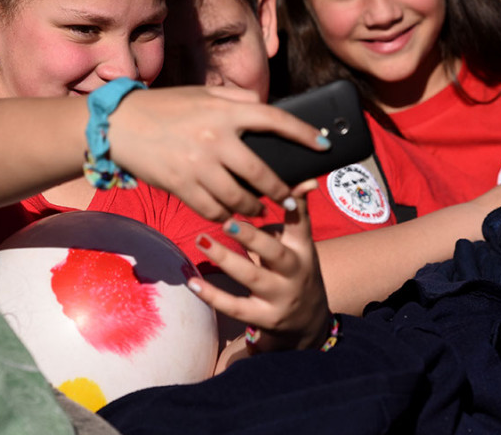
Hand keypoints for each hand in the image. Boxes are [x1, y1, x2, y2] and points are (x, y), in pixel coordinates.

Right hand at [108, 86, 327, 220]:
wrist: (118, 125)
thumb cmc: (163, 107)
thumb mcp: (201, 93)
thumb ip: (235, 98)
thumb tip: (264, 106)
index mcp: (224, 111)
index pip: (274, 120)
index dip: (303, 134)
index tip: (322, 145)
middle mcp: (215, 138)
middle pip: (261, 173)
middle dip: (280, 190)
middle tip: (288, 197)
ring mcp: (198, 165)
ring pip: (238, 198)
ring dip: (252, 208)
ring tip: (257, 209)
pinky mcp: (181, 185)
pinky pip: (212, 209)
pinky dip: (224, 215)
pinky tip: (228, 214)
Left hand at [186, 182, 330, 353]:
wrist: (308, 320)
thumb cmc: (295, 269)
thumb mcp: (299, 242)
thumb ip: (291, 212)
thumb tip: (296, 179)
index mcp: (302, 248)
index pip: (300, 223)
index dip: (294, 204)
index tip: (281, 187)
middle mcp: (294, 272)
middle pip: (274, 253)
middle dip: (251, 237)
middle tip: (226, 221)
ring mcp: (279, 297)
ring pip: (251, 277)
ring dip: (225, 259)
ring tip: (201, 240)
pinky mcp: (263, 317)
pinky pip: (235, 307)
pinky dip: (212, 296)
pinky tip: (191, 282)